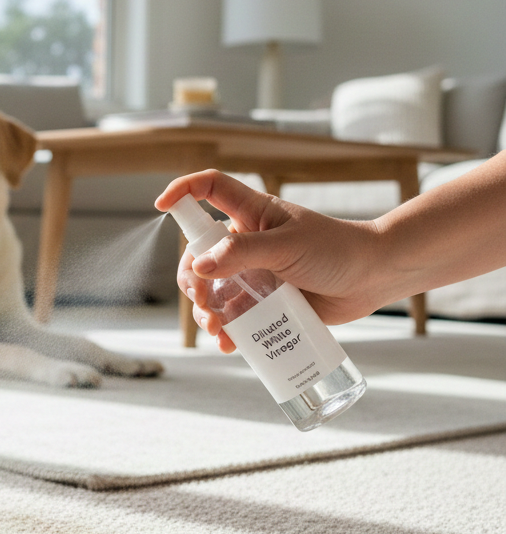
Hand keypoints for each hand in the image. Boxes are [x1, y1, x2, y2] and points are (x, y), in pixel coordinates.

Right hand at [155, 171, 382, 351]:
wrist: (374, 278)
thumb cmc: (336, 250)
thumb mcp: (287, 246)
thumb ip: (242, 253)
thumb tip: (199, 267)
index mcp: (251, 215)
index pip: (209, 189)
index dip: (183, 192)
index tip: (160, 206)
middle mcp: (247, 243)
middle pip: (199, 255)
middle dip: (192, 280)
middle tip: (202, 300)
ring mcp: (255, 274)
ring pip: (213, 292)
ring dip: (206, 312)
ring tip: (216, 329)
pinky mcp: (266, 303)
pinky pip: (236, 317)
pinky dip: (228, 332)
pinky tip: (230, 343)